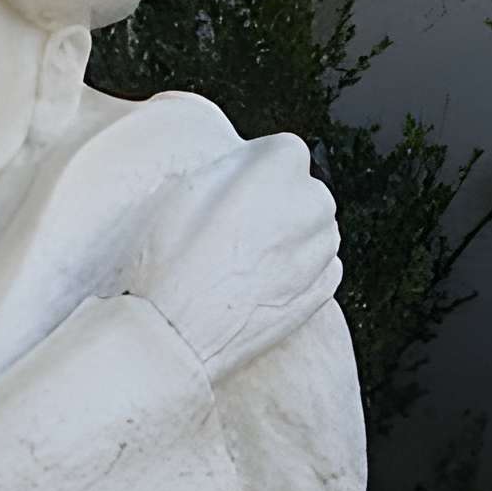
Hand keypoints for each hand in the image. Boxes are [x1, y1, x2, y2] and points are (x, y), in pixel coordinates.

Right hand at [132, 132, 340, 370]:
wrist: (176, 339)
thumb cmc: (171, 268)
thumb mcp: (181, 193)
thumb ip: (228, 167)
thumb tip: (244, 165)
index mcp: (278, 171)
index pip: (285, 151)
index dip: (257, 168)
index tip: (236, 188)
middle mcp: (309, 206)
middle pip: (305, 190)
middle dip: (279, 202)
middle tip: (236, 229)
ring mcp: (319, 253)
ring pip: (315, 229)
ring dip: (290, 236)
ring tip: (245, 260)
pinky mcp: (320, 292)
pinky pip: (321, 266)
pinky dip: (298, 269)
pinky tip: (261, 281)